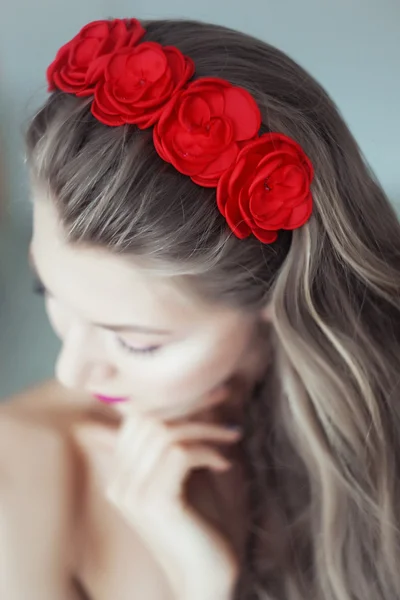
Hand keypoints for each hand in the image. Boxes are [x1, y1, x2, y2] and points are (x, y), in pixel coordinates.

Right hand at [76, 389, 240, 599]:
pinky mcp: (155, 503)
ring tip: (232, 434)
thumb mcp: (188, 472)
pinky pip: (180, 454)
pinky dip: (207, 450)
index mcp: (122, 472)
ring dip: (206, 427)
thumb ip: (181, 439)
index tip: (209, 388)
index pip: (136, 414)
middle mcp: (119, 481)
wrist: (207, 576)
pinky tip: (225, 464)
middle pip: (148, 416)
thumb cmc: (202, 521)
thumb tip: (195, 395)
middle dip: (190, 401)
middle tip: (224, 395)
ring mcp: (133, 493)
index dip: (172, 395)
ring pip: (166, 432)